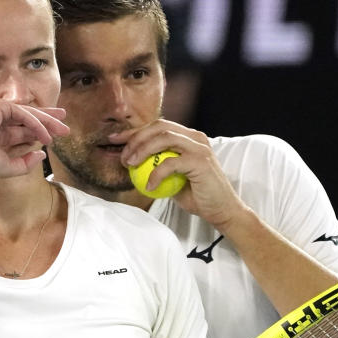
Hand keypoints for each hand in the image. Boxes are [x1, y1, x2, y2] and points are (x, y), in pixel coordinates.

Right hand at [0, 99, 67, 176]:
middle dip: (49, 119)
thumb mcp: (10, 166)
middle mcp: (1, 120)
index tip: (56, 134)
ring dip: (47, 121)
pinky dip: (36, 124)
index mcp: (2, 132)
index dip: (42, 129)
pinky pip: (23, 114)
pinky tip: (45, 136)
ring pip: (29, 114)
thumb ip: (27, 163)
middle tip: (65, 124)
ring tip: (62, 130)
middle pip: (30, 116)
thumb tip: (42, 154)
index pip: (25, 127)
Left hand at [110, 120, 246, 228]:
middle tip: (123, 155)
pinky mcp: (201, 161)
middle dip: (136, 137)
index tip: (116, 140)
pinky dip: (156, 173)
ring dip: (142, 150)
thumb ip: (157, 166)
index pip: (158, 127)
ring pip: (164, 138)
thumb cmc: (197, 196)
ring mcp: (199, 147)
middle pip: (159, 127)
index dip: (134, 131)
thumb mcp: (172, 179)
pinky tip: (148, 186)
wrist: (222, 210)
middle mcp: (195, 137)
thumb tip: (130, 161)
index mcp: (189, 137)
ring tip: (130, 165)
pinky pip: (171, 163)